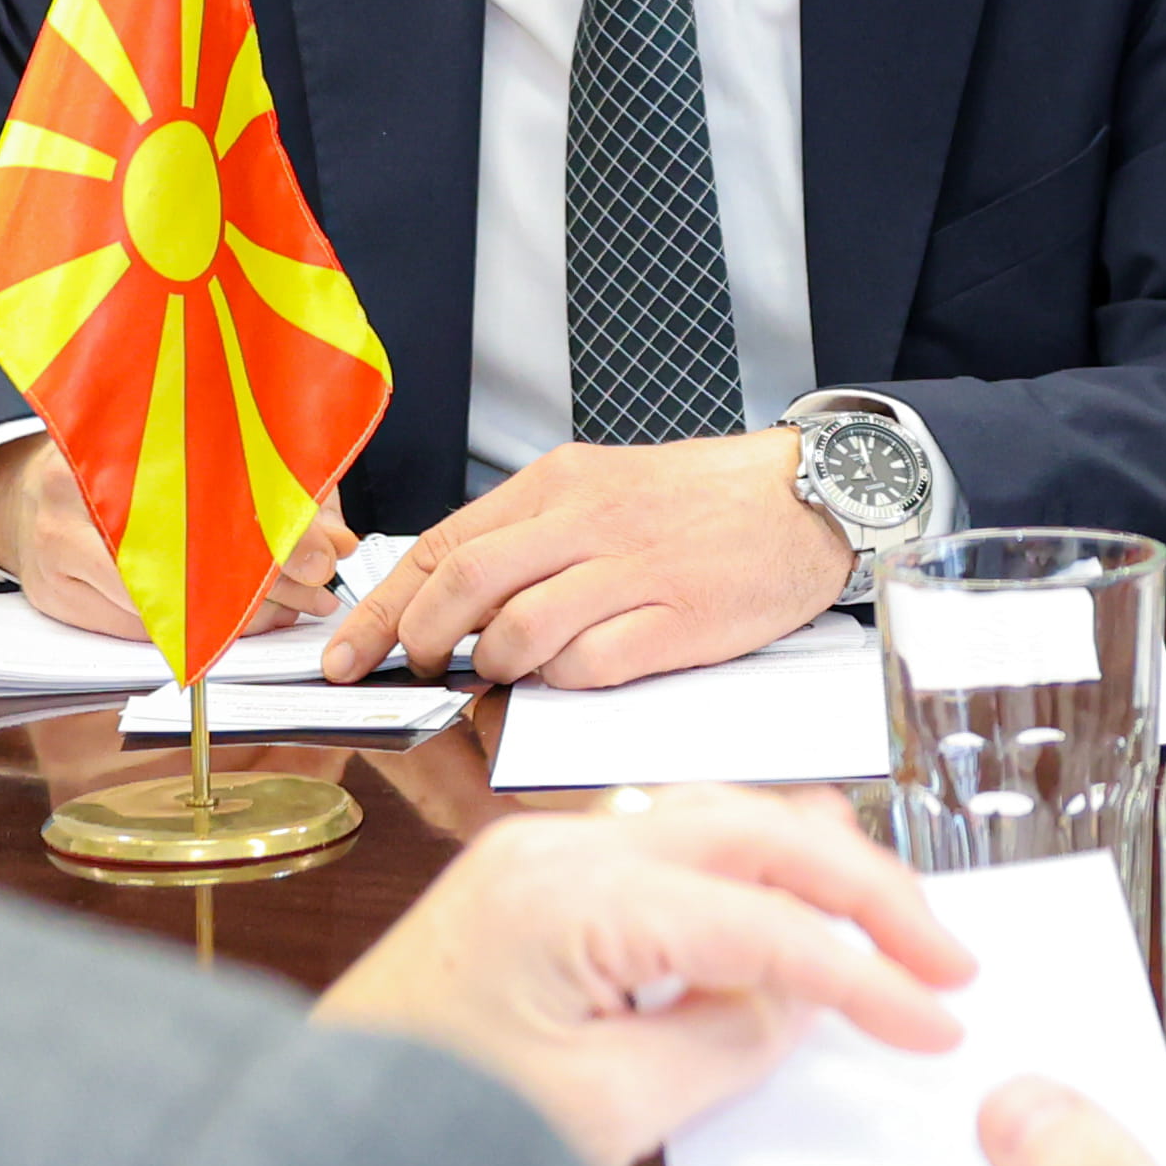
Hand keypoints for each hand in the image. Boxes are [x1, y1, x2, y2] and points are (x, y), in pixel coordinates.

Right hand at [0, 431, 348, 643]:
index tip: (320, 554)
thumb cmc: (122, 464)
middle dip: (262, 583)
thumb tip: (335, 541)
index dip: (266, 529)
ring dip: (237, 615)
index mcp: (103, 439)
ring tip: (290, 607)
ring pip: (163, 603)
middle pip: (182, 556)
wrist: (27, 493)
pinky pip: (137, 629)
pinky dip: (197, 631)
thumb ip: (273, 482)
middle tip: (316, 592)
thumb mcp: (199, 448)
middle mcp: (68, 496)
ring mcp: (53, 552)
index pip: (198, 492)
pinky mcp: (54, 598)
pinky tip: (239, 622)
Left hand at [310, 785, 967, 1165]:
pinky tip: (796, 917)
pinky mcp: (541, 880)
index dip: (866, 976)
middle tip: (946, 962)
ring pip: (725, 819)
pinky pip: (676, 846)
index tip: (935, 1022)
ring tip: (894, 931)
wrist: (304, 1146)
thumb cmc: (426, 1132)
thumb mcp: (605, 1113)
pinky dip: (755, 875)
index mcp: (568, 897)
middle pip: (760, 832)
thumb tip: (802, 999)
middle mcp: (559, 848)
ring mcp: (546, 854)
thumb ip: (725, 1043)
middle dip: (868, 892)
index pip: (763, 924)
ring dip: (818, 870)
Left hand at [322, 433, 845, 686]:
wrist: (819, 495)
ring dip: (496, 669)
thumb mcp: (611, 487)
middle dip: (420, 642)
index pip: (442, 545)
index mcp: (562, 482)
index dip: (382, 609)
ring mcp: (635, 570)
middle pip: (464, 586)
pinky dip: (561, 683)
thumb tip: (457, 598)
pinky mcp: (679, 619)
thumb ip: (538, 535)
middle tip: (420, 673)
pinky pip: (589, 665)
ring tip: (505, 678)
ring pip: (519, 631)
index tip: (346, 655)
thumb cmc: (712, 502)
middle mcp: (590, 519)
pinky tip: (572, 678)